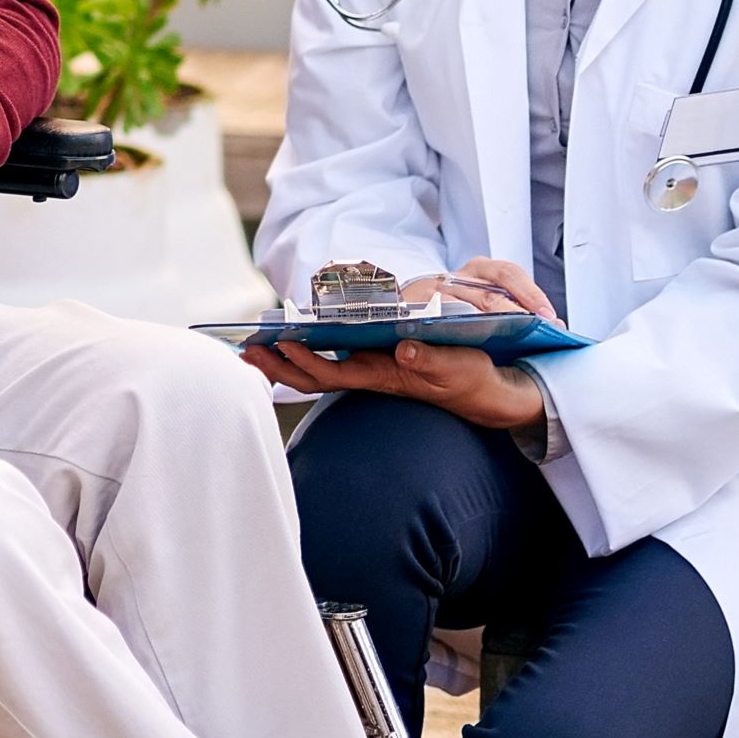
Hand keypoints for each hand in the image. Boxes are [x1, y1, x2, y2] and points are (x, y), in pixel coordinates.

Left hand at [239, 260, 555, 431]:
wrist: (495, 395)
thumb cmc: (478, 381)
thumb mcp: (464, 371)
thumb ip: (436, 362)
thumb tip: (404, 348)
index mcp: (389, 377)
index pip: (337, 372)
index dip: (307, 360)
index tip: (280, 342)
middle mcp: (374, 376)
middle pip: (317, 374)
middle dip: (280, 365)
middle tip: (243, 351)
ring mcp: (374, 372)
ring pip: (321, 369)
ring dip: (287, 360)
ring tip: (255, 346)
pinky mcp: (380, 364)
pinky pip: (335, 361)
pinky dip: (310, 352)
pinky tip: (291, 342)